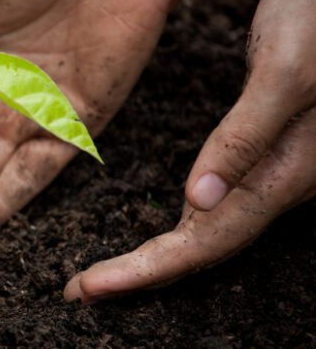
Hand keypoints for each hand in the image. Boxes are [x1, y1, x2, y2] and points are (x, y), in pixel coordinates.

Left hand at [64, 0, 315, 304]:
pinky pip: (223, 202)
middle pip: (205, 244)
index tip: (90, 288)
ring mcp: (280, 167)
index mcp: (284, 170)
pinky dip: (183, 222)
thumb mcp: (284, 72)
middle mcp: (282, 178)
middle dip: (142, 274)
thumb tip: (198, 202)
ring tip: (108, 272)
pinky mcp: (272, 149)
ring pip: (214, 228)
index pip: (205, 240)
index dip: (147, 271)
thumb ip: (246, 137)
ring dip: (159, 254)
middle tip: (80, 291)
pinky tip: (171, 222)